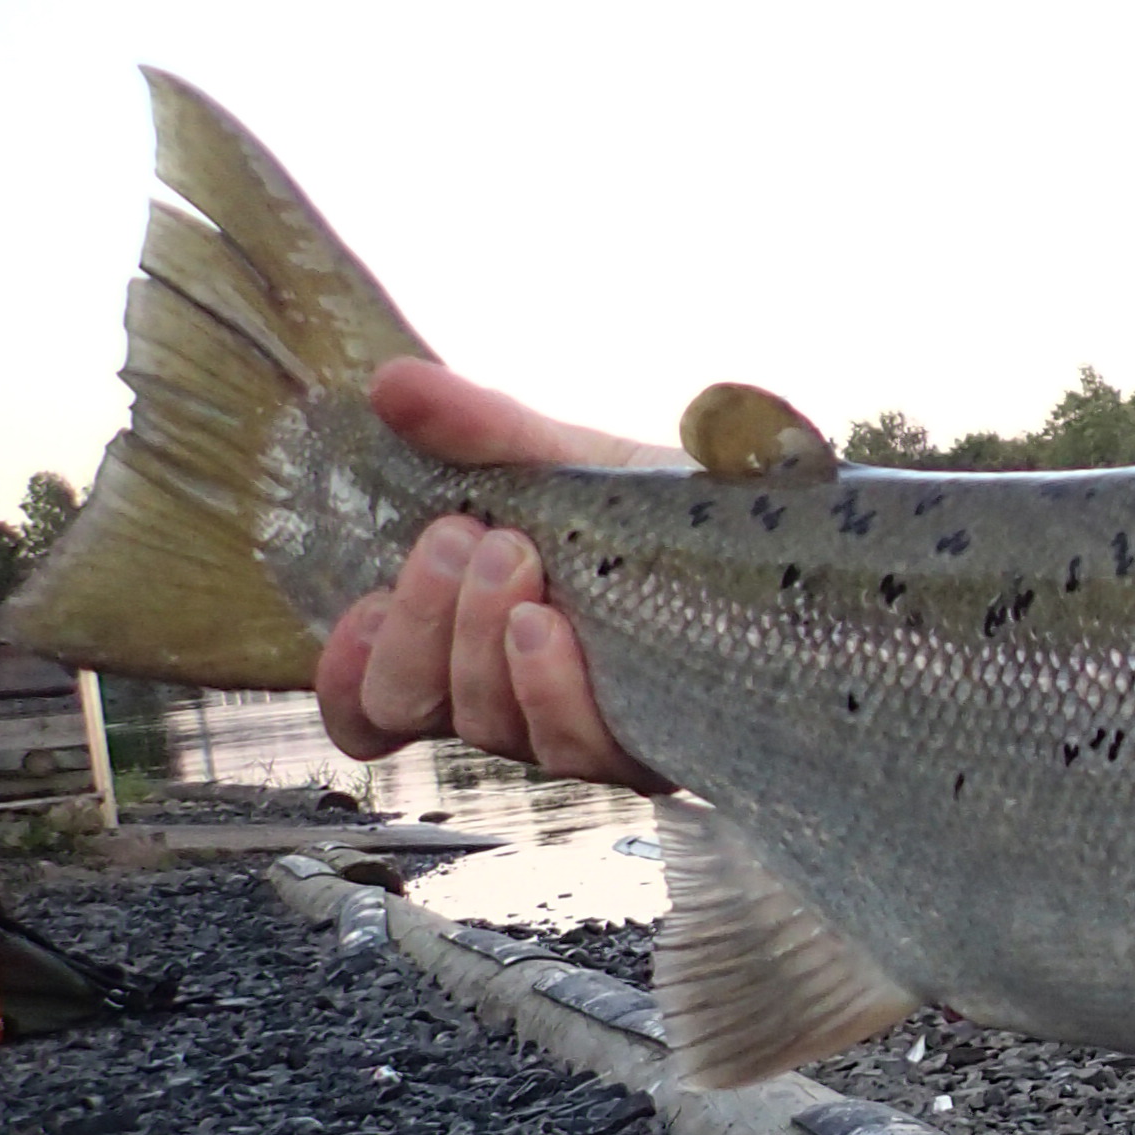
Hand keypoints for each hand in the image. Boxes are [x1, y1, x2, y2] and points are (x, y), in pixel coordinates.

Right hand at [312, 360, 673, 790]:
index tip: (360, 610)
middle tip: (464, 536)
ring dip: (478, 641)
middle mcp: (515, 701)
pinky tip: (545, 630)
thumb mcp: (567, 460)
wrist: (787, 536)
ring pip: (489, 729)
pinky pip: (575, 750)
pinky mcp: (652, 749)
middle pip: (415, 706)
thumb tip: (390, 383)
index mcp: (471, 644)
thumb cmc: (661, 511)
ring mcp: (582, 729)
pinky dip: (546, 689)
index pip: (373, 705)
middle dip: (423, 618)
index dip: (346, 676)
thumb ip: (481, 430)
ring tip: (512, 555)